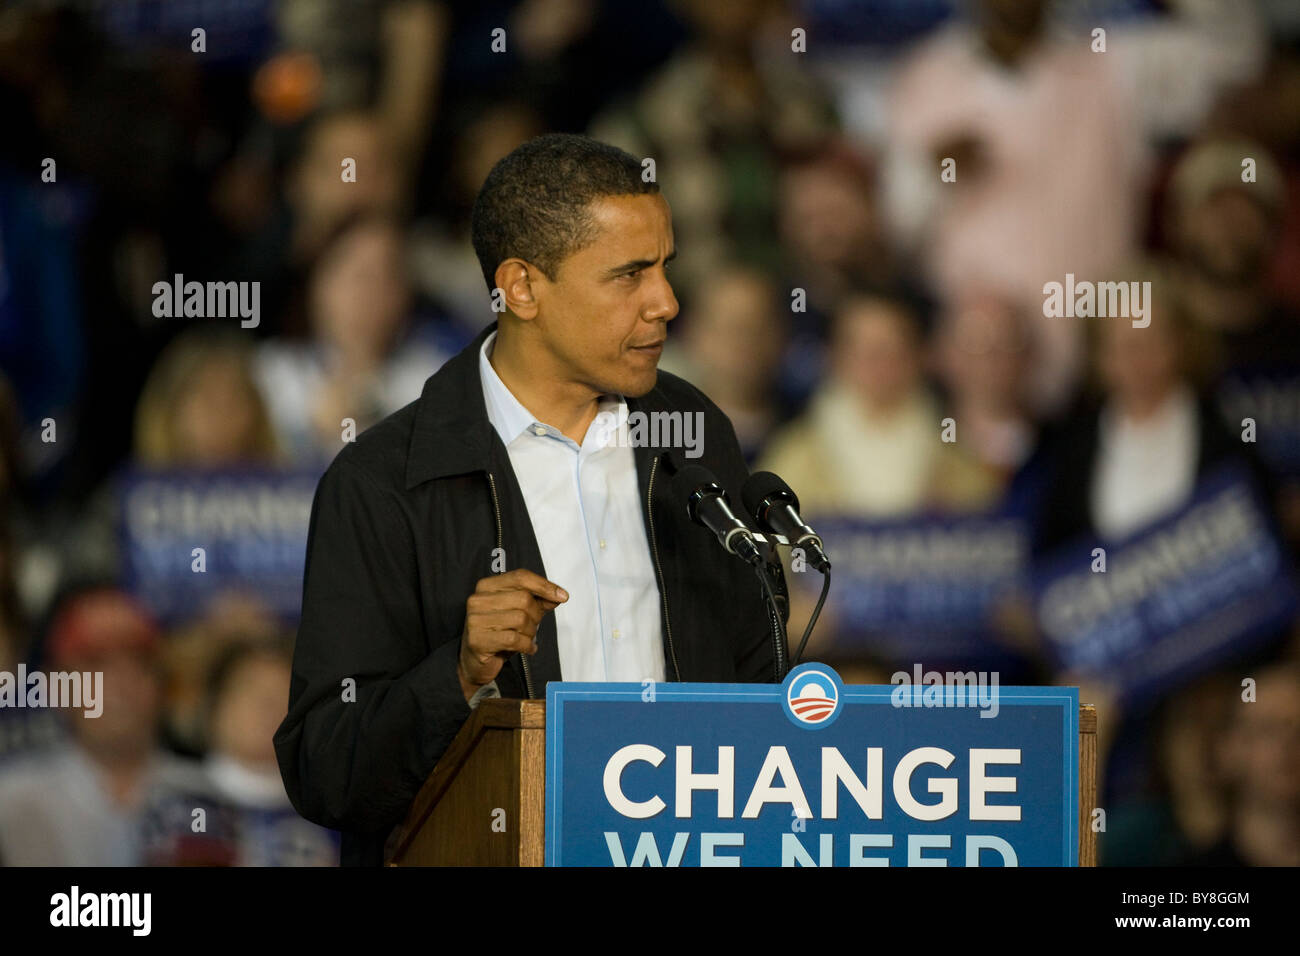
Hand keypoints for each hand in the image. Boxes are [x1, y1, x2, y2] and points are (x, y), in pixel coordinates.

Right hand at [457, 569, 567, 701]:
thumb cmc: (497, 634)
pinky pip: (514, 639)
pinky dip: (527, 645)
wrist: (474, 662)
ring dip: (531, 632)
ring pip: (520, 619)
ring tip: (526, 638)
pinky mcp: (477, 640)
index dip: (544, 585)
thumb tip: (559, 595)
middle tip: (533, 626)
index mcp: (487, 586)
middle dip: (536, 615)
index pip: (520, 577)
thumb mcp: (518, 613)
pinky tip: (527, 648)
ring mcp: (475, 620)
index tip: (562, 596)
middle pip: (523, 599)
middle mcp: (478, 600)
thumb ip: (538, 601)